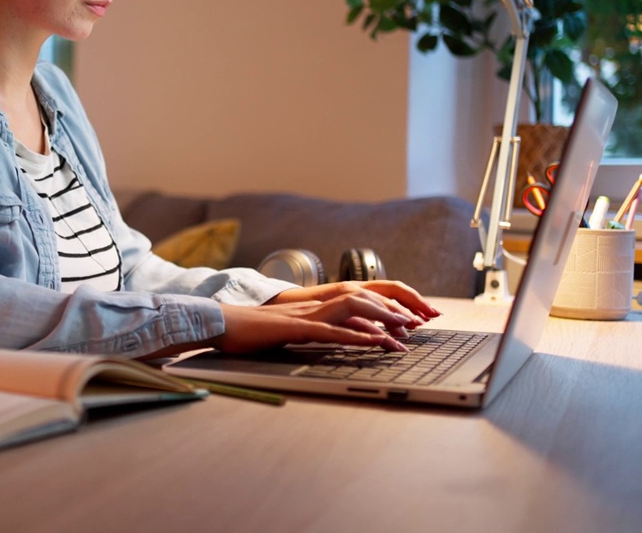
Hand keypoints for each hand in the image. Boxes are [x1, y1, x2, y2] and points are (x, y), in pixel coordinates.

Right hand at [210, 281, 439, 354]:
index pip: (358, 299)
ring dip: (380, 319)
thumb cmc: (248, 333)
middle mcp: (312, 305)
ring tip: (404, 332)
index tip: (412, 319)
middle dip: (395, 308)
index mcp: (313, 306)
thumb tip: (333, 338)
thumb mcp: (286, 331)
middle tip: (423, 322)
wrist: (218, 324)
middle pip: (363, 297)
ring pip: (351, 309)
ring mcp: (303, 315)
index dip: (387, 305)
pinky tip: (371, 343)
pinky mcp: (292, 329)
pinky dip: (352, 335)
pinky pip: (328, 330)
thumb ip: (309, 331)